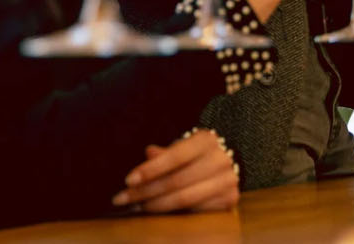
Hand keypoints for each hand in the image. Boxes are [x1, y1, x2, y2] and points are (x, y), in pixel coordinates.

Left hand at [111, 129, 237, 212]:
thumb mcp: (181, 146)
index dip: (150, 169)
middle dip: (146, 192)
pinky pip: (194, 211)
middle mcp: (220, 159)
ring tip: (136, 206)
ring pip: (184, 199)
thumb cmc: (196, 154)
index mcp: (206, 140)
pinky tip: (156, 211)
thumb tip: (149, 153)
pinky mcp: (230, 199)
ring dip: (155, 205)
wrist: (228, 162)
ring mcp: (228, 180)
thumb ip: (165, 152)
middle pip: (176, 181)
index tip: (128, 181)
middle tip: (123, 199)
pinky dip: (172, 213)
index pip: (175, 156)